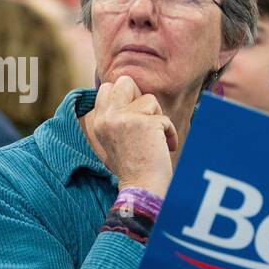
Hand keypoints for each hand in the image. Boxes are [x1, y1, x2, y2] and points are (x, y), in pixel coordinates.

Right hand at [89, 75, 177, 194]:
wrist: (142, 187)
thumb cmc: (134, 166)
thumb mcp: (116, 138)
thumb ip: (118, 115)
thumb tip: (133, 91)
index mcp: (98, 121)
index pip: (108, 87)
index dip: (127, 97)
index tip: (137, 117)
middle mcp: (108, 117)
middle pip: (126, 81)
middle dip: (141, 98)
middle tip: (147, 120)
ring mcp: (124, 119)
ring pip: (150, 99)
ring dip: (158, 118)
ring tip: (155, 139)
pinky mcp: (144, 124)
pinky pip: (165, 119)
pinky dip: (170, 133)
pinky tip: (166, 148)